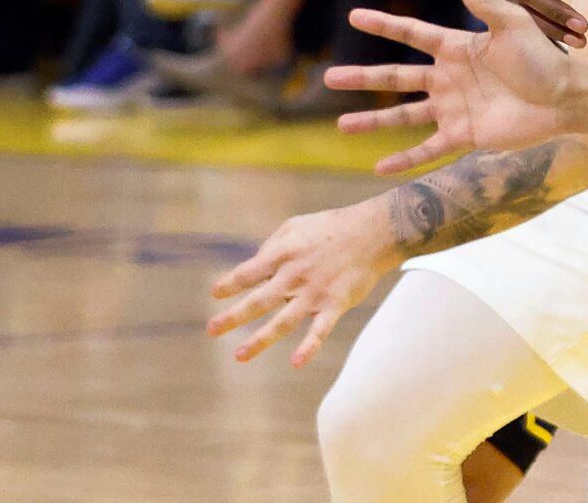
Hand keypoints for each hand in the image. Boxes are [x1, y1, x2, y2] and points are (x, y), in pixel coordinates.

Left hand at [207, 199, 400, 368]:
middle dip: (233, 317)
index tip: (216, 293)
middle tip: (212, 330)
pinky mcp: (335, 304)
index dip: (230, 283)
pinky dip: (309, 347)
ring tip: (239, 356)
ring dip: (260, 340)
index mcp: (284, 254)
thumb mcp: (297, 225)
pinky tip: (297, 362)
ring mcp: (315, 292)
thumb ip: (272, 245)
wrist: (376, 231)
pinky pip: (320, 330)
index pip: (249, 272)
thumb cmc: (333, 226)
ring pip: (283, 321)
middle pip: (259, 301)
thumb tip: (255, 267)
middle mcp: (295, 275)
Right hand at [331, 0, 570, 171]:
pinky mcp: (464, 135)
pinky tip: (378, 167)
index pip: (412, 34)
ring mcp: (454, 108)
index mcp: (458, 48)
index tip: (354, 16)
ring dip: (372, 122)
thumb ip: (483, 0)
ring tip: (340, 124)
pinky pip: (427, 149)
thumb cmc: (542, 58)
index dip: (385, 25)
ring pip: (403, 116)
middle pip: (396, 78)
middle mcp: (449, 78)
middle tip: (328, 76)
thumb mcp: (512, 24)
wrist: (565, 97)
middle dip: (363, 77)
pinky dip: (404, 160)